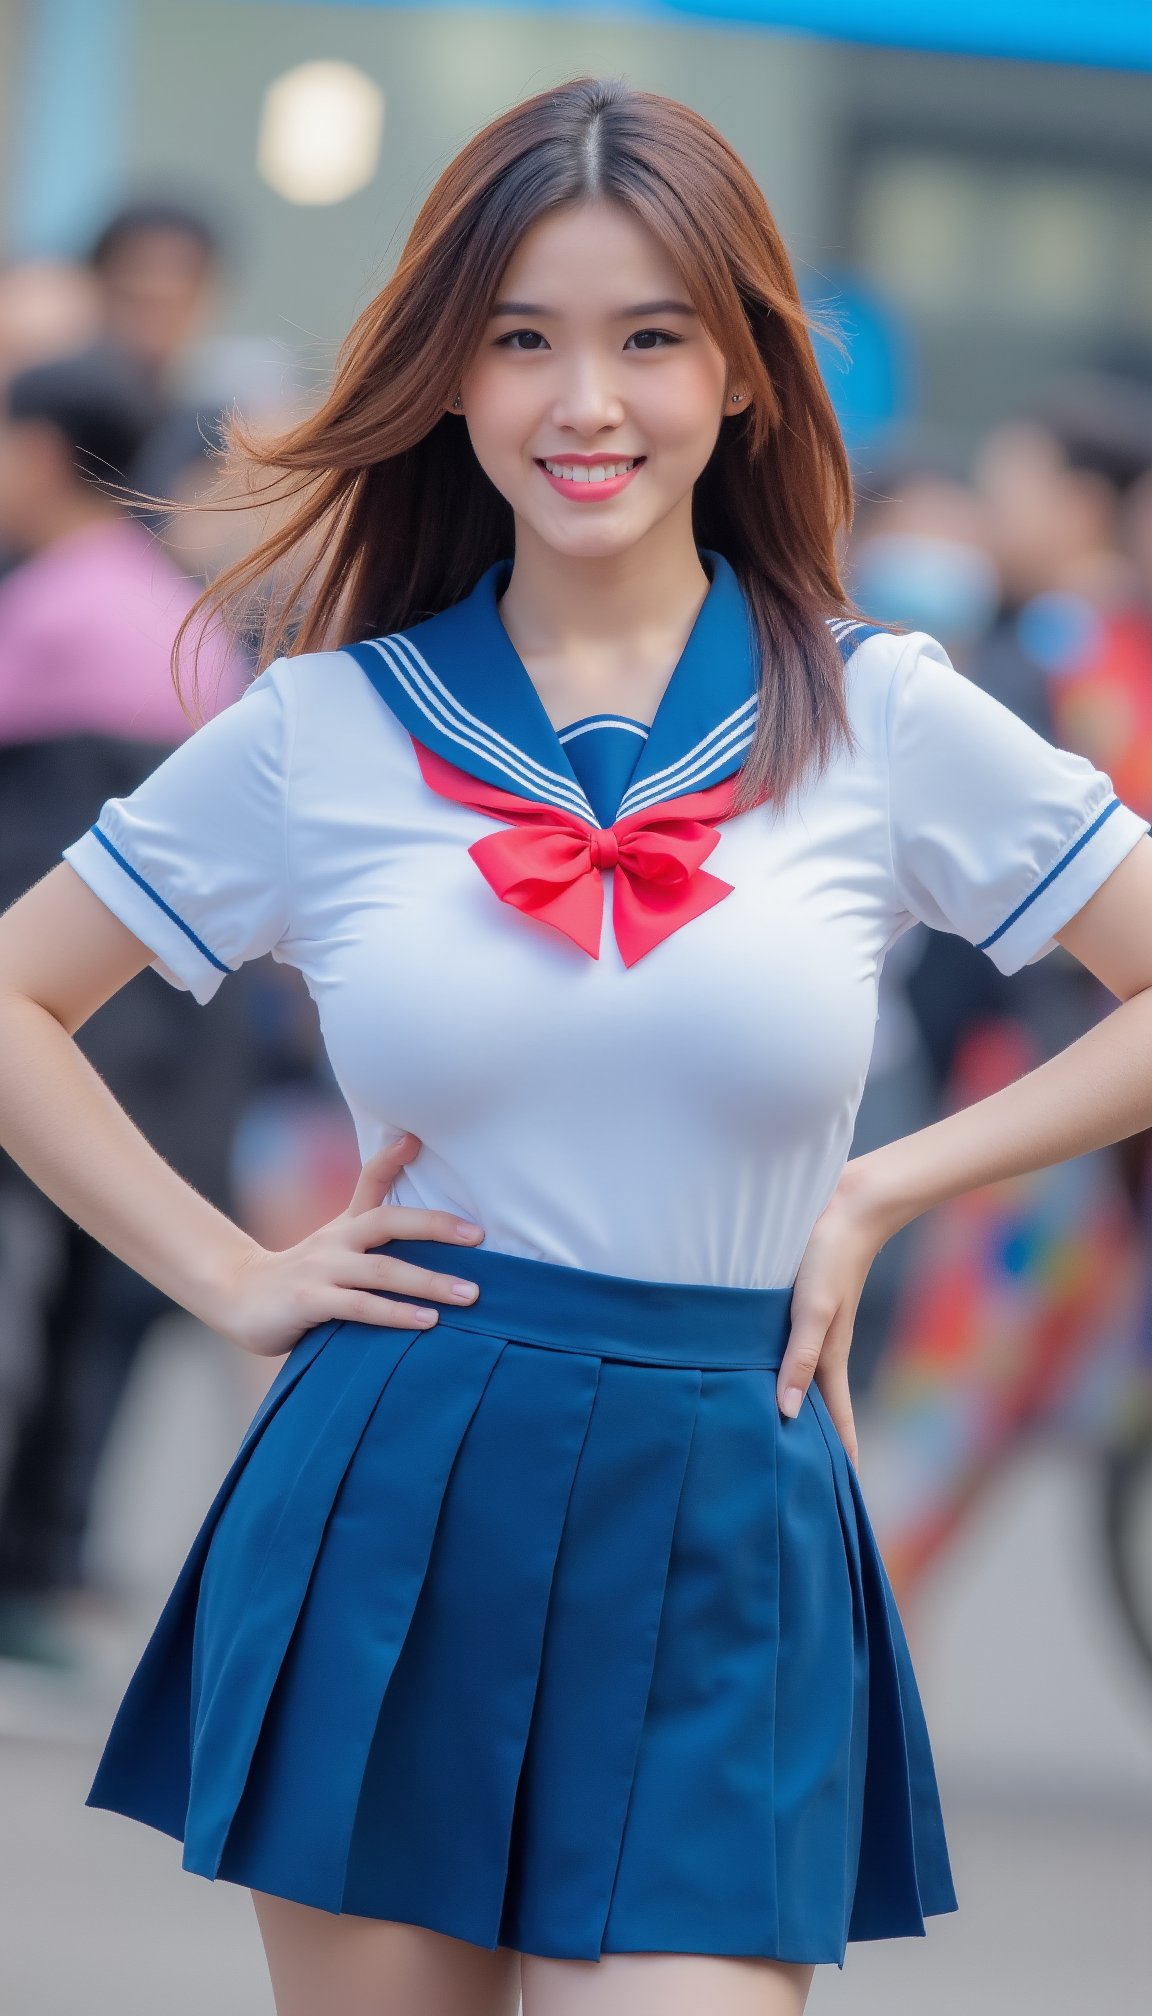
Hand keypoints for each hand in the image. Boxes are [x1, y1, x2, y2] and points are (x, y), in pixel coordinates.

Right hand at [209, 1132, 485, 1357]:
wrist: (237, 1298)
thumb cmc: (301, 1279)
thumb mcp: (334, 1251)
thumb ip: (371, 1244)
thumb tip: (428, 1241)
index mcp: (345, 1226)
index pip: (369, 1181)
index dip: (390, 1158)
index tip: (416, 1138)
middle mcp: (336, 1241)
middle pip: (389, 1221)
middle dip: (437, 1226)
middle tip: (479, 1236)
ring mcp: (321, 1270)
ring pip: (383, 1270)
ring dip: (429, 1282)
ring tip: (468, 1294)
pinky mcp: (309, 1301)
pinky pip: (361, 1306)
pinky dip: (396, 1313)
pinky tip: (427, 1322)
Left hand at [774, 1168, 890, 1471]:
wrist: (849, 1204)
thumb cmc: (830, 1256)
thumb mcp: (813, 1310)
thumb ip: (799, 1359)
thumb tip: (785, 1413)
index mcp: (830, 1357)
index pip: (837, 1419)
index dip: (841, 1454)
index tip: (843, 1491)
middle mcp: (822, 1347)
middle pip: (817, 1403)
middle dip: (816, 1439)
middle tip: (805, 1475)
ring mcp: (813, 1325)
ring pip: (801, 1376)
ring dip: (794, 1403)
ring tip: (780, 1432)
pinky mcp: (800, 1303)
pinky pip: (789, 1348)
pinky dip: (780, 1367)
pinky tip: (760, 1367)